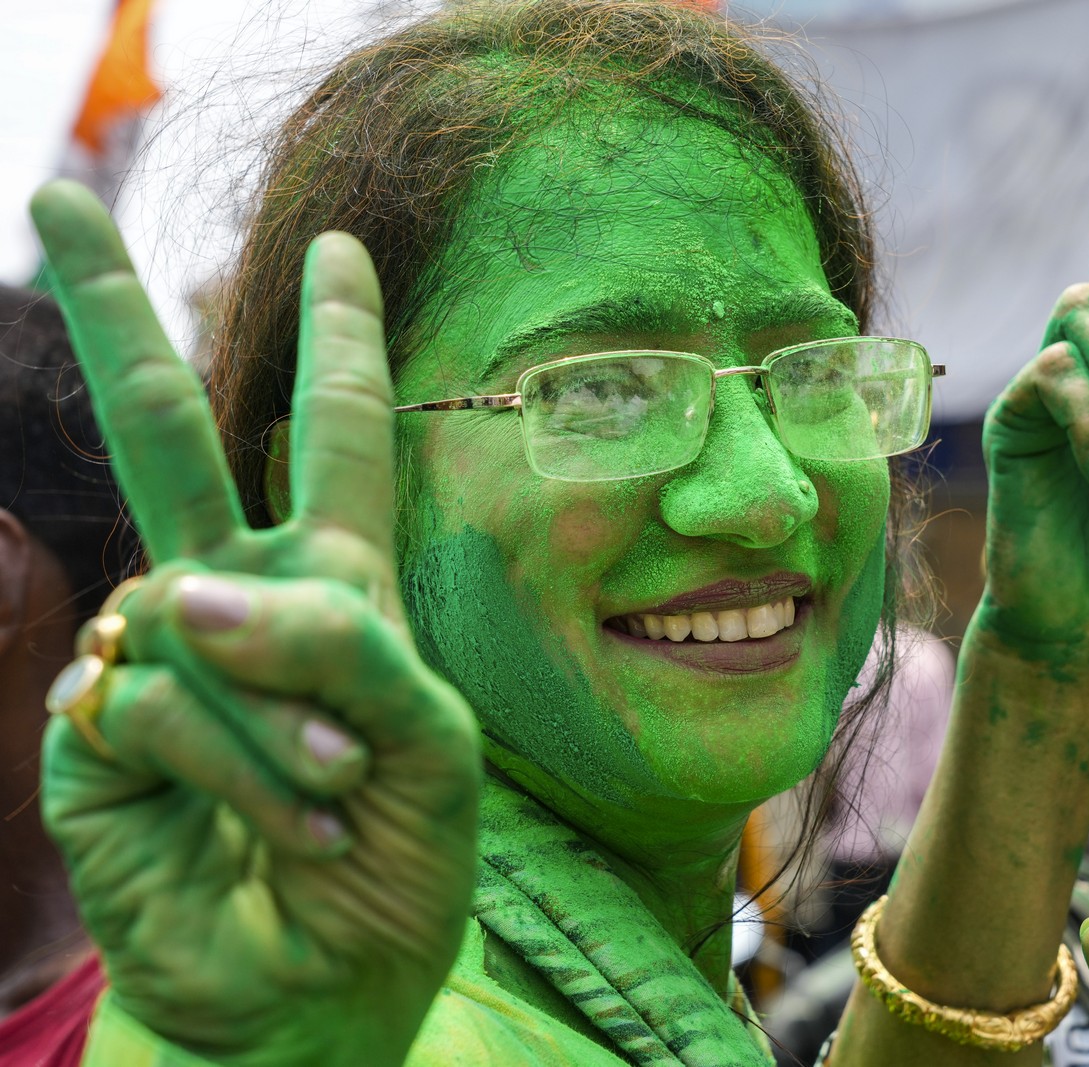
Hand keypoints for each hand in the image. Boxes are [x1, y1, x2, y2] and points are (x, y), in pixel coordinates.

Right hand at [31, 182, 480, 1066]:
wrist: (321, 990)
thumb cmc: (393, 864)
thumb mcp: (431, 745)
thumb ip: (347, 644)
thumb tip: (195, 586)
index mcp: (339, 584)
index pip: (338, 436)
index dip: (340, 343)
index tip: (341, 250)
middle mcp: (239, 599)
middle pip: (173, 433)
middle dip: (123, 319)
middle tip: (58, 196)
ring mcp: (162, 658)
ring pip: (200, 611)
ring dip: (286, 721)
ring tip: (331, 803)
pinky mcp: (99, 729)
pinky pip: (158, 698)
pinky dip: (235, 765)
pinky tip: (276, 826)